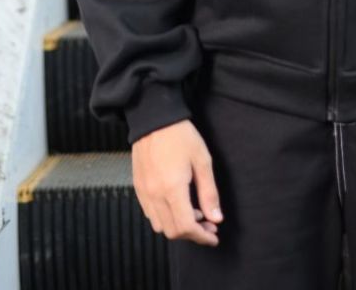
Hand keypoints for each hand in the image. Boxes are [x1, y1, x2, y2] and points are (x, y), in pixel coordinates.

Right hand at [132, 118, 223, 244]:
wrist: (154, 119)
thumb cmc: (181, 136)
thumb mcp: (202, 160)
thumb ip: (209, 192)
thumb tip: (216, 218)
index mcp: (173, 189)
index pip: (186, 227)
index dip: (202, 237)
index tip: (214, 236)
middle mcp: (155, 195)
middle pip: (173, 231)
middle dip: (192, 234)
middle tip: (209, 225)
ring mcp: (144, 193)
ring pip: (160, 226)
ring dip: (178, 226)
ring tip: (195, 213)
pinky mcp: (139, 188)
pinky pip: (151, 214)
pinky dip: (165, 218)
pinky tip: (178, 205)